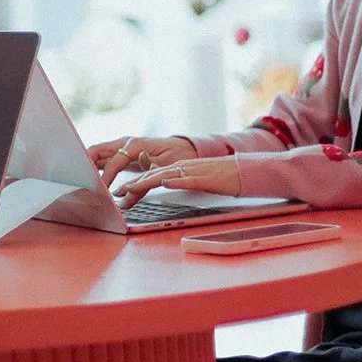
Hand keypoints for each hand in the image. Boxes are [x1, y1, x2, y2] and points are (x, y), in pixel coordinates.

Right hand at [88, 134, 197, 187]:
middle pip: (97, 150)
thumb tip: (137, 174)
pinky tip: (90, 179)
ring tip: (79, 180)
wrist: (184, 148)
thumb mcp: (166, 166)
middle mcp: (125, 143)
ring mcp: (121, 147)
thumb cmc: (177, 155)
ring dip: (87, 165)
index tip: (100, 190)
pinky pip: (103, 160)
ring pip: (97, 154)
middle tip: (78, 179)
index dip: (105, 176)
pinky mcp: (121, 154)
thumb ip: (149, 173)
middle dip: (84, 163)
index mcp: (134, 144)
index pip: (113, 161)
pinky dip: (94, 167)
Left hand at [112, 156, 240, 208]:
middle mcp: (182, 168)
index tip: (120, 193)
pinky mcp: (206, 178)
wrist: (244, 170)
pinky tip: (165, 183)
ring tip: (131, 189)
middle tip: (116, 194)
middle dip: (132, 185)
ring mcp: (193, 172)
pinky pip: (188, 179)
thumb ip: (180, 181)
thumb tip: (165, 184)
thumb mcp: (195, 179)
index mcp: (179, 169)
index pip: (152, 176)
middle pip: (153, 175)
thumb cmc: (221, 177)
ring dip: (146, 182)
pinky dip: (175, 181)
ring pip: (165, 176)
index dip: (134, 184)